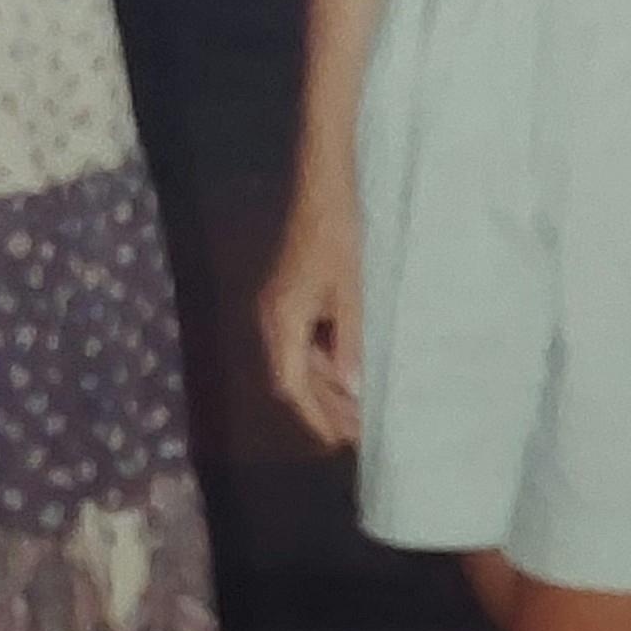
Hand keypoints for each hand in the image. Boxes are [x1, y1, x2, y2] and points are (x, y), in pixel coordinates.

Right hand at [259, 192, 362, 449]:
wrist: (321, 189)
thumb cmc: (337, 236)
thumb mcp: (349, 293)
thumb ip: (349, 342)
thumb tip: (352, 389)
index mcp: (280, 321)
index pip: (290, 385)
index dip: (314, 417)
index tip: (340, 441)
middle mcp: (270, 320)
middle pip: (291, 378)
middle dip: (322, 408)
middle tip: (357, 432)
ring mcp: (277, 309)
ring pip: (297, 361)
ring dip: (325, 387)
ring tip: (359, 410)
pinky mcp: (288, 298)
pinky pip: (301, 342)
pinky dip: (323, 362)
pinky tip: (350, 371)